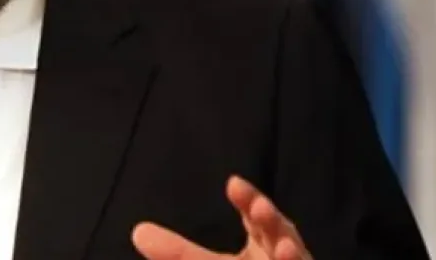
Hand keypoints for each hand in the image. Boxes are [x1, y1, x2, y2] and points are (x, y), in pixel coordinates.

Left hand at [131, 175, 311, 259]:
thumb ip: (178, 253)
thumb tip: (138, 232)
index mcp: (264, 246)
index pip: (258, 219)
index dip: (250, 200)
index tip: (234, 184)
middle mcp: (283, 256)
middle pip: (283, 236)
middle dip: (272, 221)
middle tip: (259, 207)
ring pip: (296, 259)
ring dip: (292, 255)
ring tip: (285, 249)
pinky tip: (290, 256)